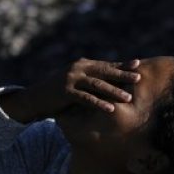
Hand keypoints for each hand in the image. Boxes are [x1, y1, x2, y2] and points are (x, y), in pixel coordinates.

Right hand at [0, 57, 140, 123]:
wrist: (34, 98)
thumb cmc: (59, 92)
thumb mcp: (76, 82)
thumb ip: (90, 80)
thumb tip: (112, 82)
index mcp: (82, 64)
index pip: (106, 64)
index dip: (122, 64)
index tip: (138, 64)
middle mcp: (77, 68)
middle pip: (104, 71)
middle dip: (122, 74)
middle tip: (138, 78)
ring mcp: (71, 79)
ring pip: (97, 85)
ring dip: (113, 91)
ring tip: (128, 98)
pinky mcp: (65, 92)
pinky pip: (85, 98)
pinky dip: (98, 103)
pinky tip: (110, 108)